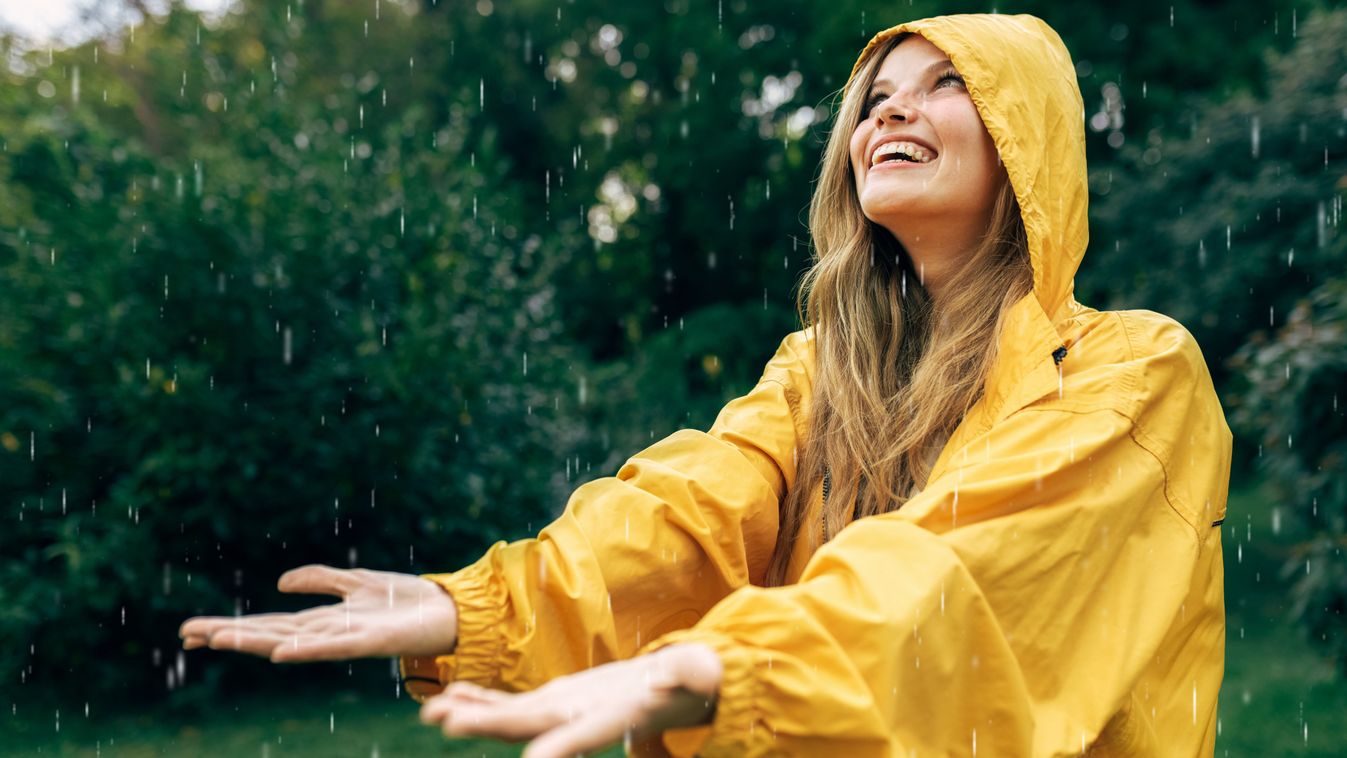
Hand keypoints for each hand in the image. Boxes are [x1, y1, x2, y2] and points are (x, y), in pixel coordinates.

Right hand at [178, 564, 458, 661]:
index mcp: (322, 620)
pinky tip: (282, 652)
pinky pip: (333, 648)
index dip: (231, 625)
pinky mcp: (368, 641)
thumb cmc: (404, 601)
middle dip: (229, 633)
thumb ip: (321, 580)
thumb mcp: (356, 582)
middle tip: (187, 635)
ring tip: (220, 639)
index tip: (191, 630)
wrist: (447, 612)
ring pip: (291, 641)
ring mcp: (345, 639)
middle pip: (269, 633)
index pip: (268, 624)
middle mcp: (326, 632)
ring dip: (255, 641)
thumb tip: (280, 582)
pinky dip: (307, 649)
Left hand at [419, 643, 723, 757]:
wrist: (675, 695)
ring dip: (471, 714)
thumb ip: (695, 676)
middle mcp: (580, 720)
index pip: (585, 735)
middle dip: (488, 725)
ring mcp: (562, 713)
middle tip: (446, 722)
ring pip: (510, 717)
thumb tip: (696, 673)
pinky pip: (510, 705)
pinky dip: (480, 700)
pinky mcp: (554, 702)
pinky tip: (449, 696)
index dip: (559, 748)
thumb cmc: (695, 686)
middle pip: (529, 727)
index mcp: (617, 717)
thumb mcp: (701, 676)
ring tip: (430, 712)